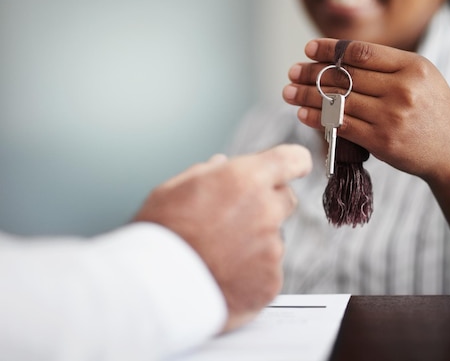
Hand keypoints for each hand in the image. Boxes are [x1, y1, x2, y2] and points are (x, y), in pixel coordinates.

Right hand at [132, 144, 311, 330]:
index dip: (293, 162)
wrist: (156, 290)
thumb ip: (207, 173)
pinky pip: (268, 270)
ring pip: (273, 238)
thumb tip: (221, 165)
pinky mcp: (271, 281)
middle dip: (267, 203)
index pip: (293, 159)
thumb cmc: (160, 236)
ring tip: (218, 254)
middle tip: (235, 218)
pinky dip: (251, 273)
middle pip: (286, 199)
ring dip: (255, 242)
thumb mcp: (173, 189)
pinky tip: (224, 275)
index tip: (293, 166)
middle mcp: (265, 211)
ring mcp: (271, 249)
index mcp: (245, 180)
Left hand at [283, 38, 449, 183]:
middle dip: (312, 72)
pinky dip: (318, 118)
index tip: (309, 49)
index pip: (361, 52)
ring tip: (288, 91)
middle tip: (292, 71)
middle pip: (345, 76)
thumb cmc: (433, 113)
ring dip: (307, 95)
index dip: (330, 49)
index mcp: (413, 66)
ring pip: (338, 101)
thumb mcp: (423, 78)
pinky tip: (302, 113)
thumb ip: (388, 66)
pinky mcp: (382, 141)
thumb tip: (340, 58)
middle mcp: (403, 88)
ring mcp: (391, 116)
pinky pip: (341, 125)